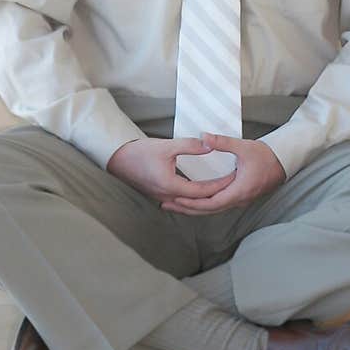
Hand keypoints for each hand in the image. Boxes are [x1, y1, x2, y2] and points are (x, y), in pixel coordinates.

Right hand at [106, 135, 238, 204]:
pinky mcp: (158, 194)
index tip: (233, 177)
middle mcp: (167, 196)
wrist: (116, 158)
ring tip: (220, 190)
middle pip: (198, 202)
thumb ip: (190, 146)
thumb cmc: (139, 152)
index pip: (202, 191)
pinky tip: (201, 190)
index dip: (220, 185)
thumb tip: (209, 145)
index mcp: (170, 186)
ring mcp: (161, 197)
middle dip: (216, 194)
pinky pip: (181, 200)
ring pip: (189, 203)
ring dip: (205, 198)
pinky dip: (194, 197)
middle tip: (232, 185)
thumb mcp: (166, 146)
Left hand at [160, 132, 285, 215]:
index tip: (175, 199)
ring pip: (213, 210)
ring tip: (175, 205)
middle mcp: (238, 200)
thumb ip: (222, 142)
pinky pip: (218, 205)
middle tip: (167, 206)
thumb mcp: (243, 147)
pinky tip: (193, 200)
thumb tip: (203, 136)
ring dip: (194, 208)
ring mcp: (239, 200)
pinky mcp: (239, 197)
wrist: (283, 162)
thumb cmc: (266, 155)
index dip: (192, 203)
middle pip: (208, 211)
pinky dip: (204, 205)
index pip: (210, 203)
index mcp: (238, 191)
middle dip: (187, 209)